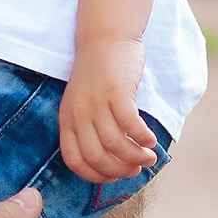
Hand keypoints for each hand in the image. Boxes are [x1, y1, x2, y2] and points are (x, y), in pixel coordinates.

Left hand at [61, 38, 159, 183]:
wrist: (105, 39)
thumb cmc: (99, 76)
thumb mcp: (84, 104)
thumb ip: (91, 129)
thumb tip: (113, 161)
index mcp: (67, 119)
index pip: (75, 160)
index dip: (95, 176)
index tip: (113, 178)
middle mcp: (78, 113)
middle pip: (97, 156)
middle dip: (119, 170)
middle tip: (136, 169)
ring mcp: (96, 102)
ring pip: (115, 143)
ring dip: (135, 156)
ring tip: (149, 157)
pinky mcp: (116, 91)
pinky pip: (130, 124)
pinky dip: (142, 137)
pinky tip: (150, 140)